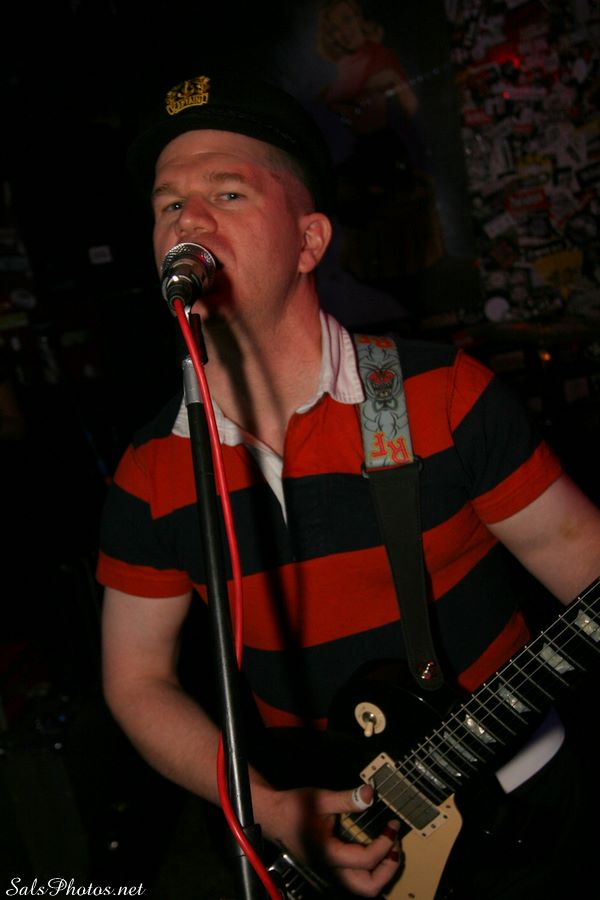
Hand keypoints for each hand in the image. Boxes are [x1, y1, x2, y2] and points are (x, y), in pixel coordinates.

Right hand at [261, 783, 402, 897]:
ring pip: (362, 887)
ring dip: (382, 871)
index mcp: (328, 853)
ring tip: (389, 848)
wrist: (273, 817)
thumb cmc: (293, 807)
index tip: (392, 825)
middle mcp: (330, 869)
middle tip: (395, 845)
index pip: (365, 860)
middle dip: (388, 869)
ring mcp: (331, 871)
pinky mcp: (332, 867)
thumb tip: (370, 793)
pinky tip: (376, 847)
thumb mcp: (320, 798)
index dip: (384, 844)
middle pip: (367, 888)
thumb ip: (346, 799)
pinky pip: (357, 876)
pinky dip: (372, 867)